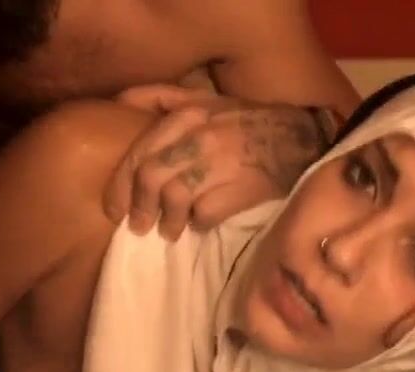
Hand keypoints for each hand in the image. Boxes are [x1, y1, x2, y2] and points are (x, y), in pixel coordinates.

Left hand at [104, 84, 337, 239]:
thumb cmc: (246, 120)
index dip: (121, 183)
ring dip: (168, 221)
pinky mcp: (241, 190)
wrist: (300, 137)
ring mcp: (222, 165)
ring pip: (175, 198)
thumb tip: (118, 102)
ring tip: (168, 231)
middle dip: (138, 206)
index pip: (141, 151)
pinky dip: (198, 224)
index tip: (114, 206)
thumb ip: (161, 97)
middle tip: (138, 225)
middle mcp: (202, 137)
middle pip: (151, 176)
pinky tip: (200, 224)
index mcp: (189, 114)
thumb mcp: (205, 99)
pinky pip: (205, 214)